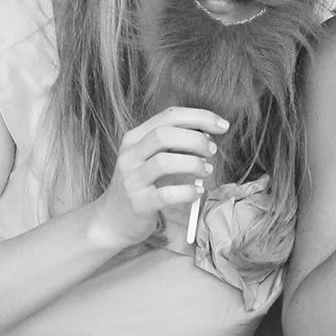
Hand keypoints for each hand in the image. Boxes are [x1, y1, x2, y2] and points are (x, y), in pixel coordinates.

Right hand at [91, 107, 228, 251]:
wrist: (112, 219)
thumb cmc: (141, 185)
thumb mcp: (149, 158)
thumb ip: (173, 144)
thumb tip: (207, 134)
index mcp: (134, 138)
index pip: (169, 116)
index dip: (200, 117)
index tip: (222, 125)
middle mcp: (130, 155)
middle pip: (164, 135)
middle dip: (196, 139)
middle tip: (212, 151)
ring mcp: (132, 180)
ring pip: (164, 162)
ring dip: (193, 164)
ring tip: (207, 171)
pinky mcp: (138, 204)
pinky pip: (166, 194)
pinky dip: (188, 192)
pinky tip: (197, 192)